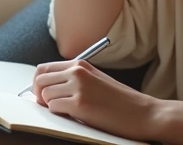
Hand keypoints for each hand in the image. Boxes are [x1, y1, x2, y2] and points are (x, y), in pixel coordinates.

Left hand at [29, 59, 160, 141]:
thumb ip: (73, 79)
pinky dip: (59, 114)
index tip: (42, 94)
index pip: (43, 68)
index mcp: (80, 65)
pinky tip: (75, 116)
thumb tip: (46, 88)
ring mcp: (78, 88)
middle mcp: (77, 72)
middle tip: (50, 106)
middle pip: (39, 80)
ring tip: (68, 111)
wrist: (144, 113)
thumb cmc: (121, 101)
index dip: (38, 83)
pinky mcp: (80, 105)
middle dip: (39, 95)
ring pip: (44, 96)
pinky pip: (54, 108)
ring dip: (51, 107)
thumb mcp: (96, 81)